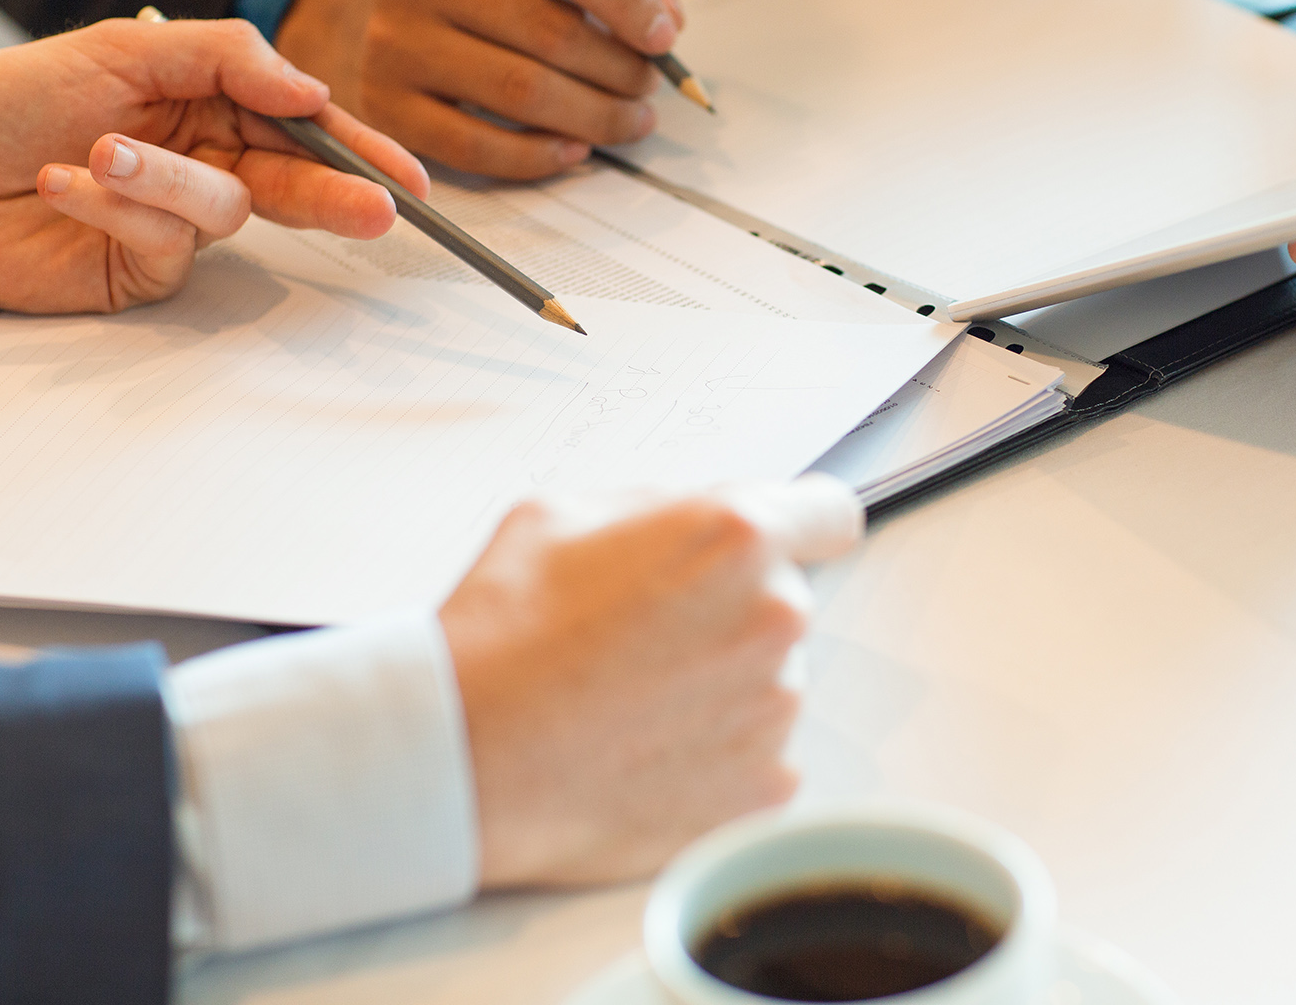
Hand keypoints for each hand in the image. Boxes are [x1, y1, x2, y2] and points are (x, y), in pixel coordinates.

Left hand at [0, 18, 429, 314]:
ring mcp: (174, 222)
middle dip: (337, 193)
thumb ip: (224, 57)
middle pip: (295, 182)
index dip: (358, 147)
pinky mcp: (141, 269)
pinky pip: (165, 240)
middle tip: (380, 210)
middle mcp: (200, 163)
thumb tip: (307, 87)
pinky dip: (115, 205)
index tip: (408, 175)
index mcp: (205, 104)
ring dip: (163, 176)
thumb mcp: (119, 49)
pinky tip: (64, 183)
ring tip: (98, 152)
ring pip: (224, 206)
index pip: (301, 124)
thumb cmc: (1, 106)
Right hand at [276, 0, 682, 179]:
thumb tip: (668, 18)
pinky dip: (542, 156)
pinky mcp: (386, 104)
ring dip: (597, 117)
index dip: (627, 0)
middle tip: (649, 84)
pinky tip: (575, 147)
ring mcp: (394, 40)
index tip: (666, 36)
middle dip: (622, 69)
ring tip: (629, 118)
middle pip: (550, 33)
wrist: (373, 6)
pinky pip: (479, 148)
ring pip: (524, 94)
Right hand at [439, 479, 859, 887]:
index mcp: (737, 539)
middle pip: (780, 604)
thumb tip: (686, 522)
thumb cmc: (503, 635)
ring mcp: (775, 709)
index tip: (793, 545)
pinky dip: (714, 758)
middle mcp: (774, 618)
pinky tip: (644, 752)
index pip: (828, 516)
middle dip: (729, 613)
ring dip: (721, 687)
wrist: (467, 754)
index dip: (803, 528)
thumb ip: (656, 509)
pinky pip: (757, 757)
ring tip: (632, 702)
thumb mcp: (562, 514)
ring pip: (768, 682)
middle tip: (647, 640)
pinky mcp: (762, 787)